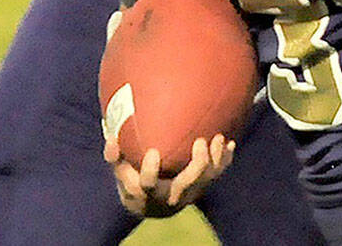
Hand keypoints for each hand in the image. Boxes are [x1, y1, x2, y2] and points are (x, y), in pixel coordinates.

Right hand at [104, 134, 235, 216]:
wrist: (151, 204)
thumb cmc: (132, 180)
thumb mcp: (120, 170)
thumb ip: (114, 155)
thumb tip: (111, 136)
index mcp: (148, 192)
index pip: (149, 184)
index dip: (151, 171)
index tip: (152, 153)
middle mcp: (171, 195)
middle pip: (187, 184)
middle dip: (197, 164)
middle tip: (200, 141)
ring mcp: (189, 193)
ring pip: (206, 181)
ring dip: (215, 160)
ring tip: (219, 138)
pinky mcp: (200, 188)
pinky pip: (216, 176)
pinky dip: (224, 160)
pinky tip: (230, 143)